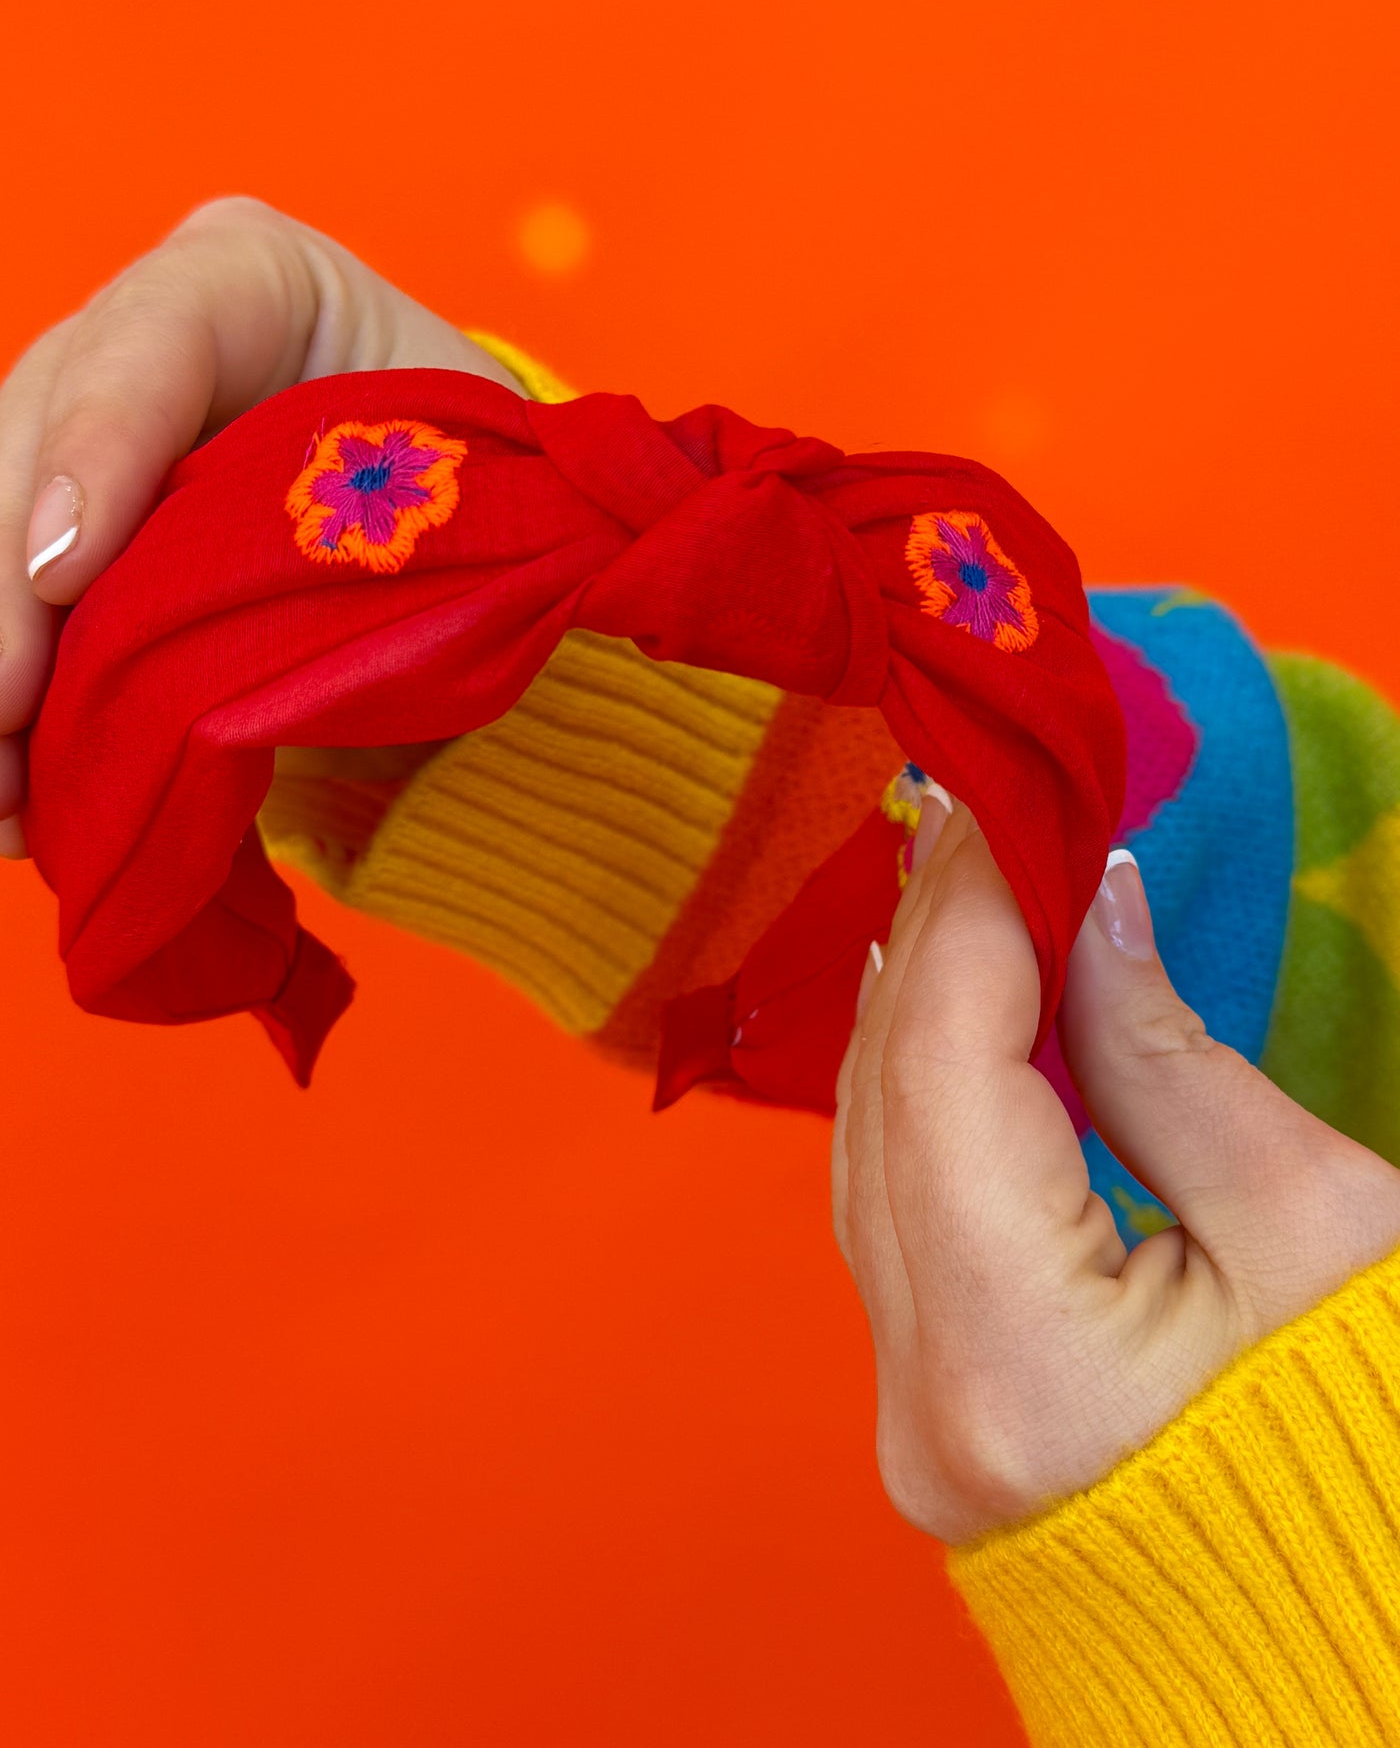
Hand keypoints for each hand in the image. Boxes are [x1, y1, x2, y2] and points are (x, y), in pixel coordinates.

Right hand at [0, 196, 525, 855]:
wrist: (450, 528)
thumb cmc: (468, 490)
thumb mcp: (464, 487)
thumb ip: (395, 532)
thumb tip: (328, 664)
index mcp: (251, 281)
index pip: (160, 330)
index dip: (100, 446)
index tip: (64, 578)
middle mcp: (135, 336)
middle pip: (35, 434)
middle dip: (6, 590)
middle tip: (6, 713)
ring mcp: (78, 428)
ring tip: (8, 794)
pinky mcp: (61, 522)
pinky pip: (11, 599)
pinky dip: (13, 700)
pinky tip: (17, 797)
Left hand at [831, 794, 1399, 1544]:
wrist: (1353, 1620)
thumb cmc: (1381, 1434)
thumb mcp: (1315, 1229)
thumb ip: (1166, 1057)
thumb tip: (1084, 899)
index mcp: (1025, 1368)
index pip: (943, 1072)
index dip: (968, 916)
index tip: (1003, 802)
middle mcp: (931, 1399)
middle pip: (886, 1104)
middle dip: (934, 938)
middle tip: (977, 810)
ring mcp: (914, 1410)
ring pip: (871, 1150)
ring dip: (915, 1003)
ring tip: (957, 880)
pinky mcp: (932, 1398)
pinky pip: (891, 1205)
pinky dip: (915, 1089)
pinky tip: (932, 1003)